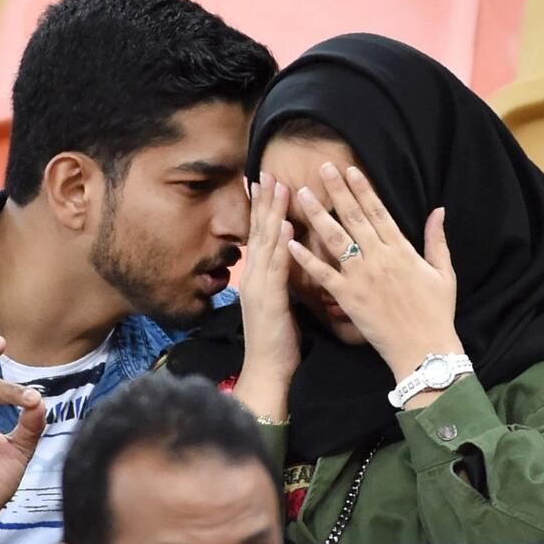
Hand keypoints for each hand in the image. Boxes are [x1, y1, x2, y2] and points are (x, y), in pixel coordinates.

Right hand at [233, 172, 298, 420]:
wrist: (267, 371)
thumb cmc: (277, 340)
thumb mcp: (278, 303)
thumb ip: (280, 279)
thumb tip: (290, 259)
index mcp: (257, 277)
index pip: (260, 235)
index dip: (263, 208)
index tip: (267, 182)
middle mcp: (253, 277)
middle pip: (259, 231)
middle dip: (264, 201)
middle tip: (268, 172)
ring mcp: (258, 287)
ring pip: (266, 243)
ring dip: (272, 213)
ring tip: (278, 187)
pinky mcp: (269, 300)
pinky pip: (276, 268)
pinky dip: (281, 246)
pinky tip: (286, 227)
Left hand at [287, 163, 462, 381]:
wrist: (424, 349)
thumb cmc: (437, 312)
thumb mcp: (444, 273)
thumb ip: (437, 240)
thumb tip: (438, 211)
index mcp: (401, 250)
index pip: (378, 212)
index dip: (362, 189)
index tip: (349, 170)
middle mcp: (379, 258)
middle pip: (354, 217)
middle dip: (337, 191)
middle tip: (321, 169)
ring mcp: (361, 277)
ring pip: (335, 239)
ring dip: (317, 215)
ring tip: (301, 194)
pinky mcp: (347, 298)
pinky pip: (322, 274)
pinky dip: (305, 258)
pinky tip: (290, 242)